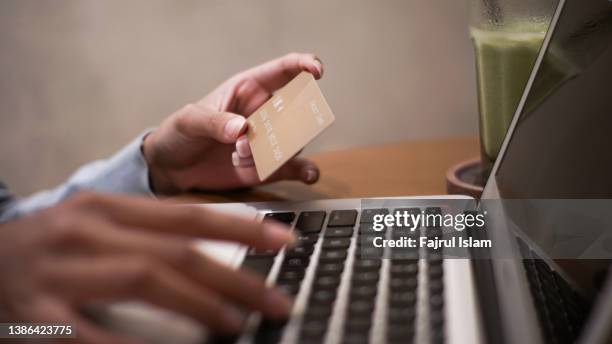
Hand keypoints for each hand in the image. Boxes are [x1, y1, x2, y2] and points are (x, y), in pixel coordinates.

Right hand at [0, 192, 293, 342]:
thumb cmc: (50, 245)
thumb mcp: (97, 226)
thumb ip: (149, 235)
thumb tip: (211, 257)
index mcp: (107, 207)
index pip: (187, 216)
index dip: (241, 229)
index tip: (283, 241)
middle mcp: (87, 230)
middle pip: (176, 251)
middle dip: (235, 277)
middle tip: (275, 299)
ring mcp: (61, 270)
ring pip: (145, 279)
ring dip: (200, 304)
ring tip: (237, 324)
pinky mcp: (37, 313)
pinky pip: (94, 334)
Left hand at [142, 52, 323, 194]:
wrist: (172, 169)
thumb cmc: (179, 134)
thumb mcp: (190, 121)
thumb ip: (215, 122)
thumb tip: (242, 129)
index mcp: (249, 89)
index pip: (284, 71)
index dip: (304, 66)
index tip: (316, 71)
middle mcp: (265, 113)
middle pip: (295, 111)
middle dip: (279, 127)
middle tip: (248, 141)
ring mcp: (269, 140)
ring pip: (291, 142)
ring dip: (269, 152)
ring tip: (238, 157)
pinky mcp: (268, 166)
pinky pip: (294, 167)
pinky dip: (305, 170)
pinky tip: (308, 175)